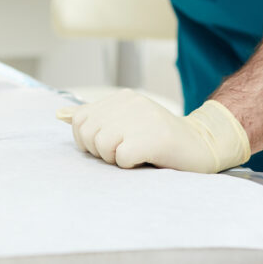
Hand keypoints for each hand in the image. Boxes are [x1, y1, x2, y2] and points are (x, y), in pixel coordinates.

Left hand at [56, 89, 249, 171]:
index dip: (88, 140)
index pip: (80, 120)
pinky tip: (146, 159)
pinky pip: (121, 158)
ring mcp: (141, 118)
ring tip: (137, 155)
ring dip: (116, 159)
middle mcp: (129, 103)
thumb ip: (96, 118)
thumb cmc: (160, 139)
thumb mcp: (126, 122)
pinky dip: (130, 166)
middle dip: (101, 151)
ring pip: (102, 146)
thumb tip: (60, 114)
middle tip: (125, 152)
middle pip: (87, 134)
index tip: (111, 145)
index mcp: (122, 98)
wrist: (202, 145)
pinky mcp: (151, 137)